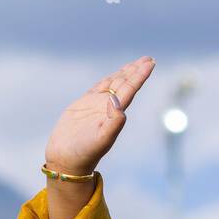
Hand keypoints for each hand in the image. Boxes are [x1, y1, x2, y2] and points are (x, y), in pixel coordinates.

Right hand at [44, 55, 156, 176]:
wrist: (68, 159)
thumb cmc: (85, 152)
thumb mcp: (101, 139)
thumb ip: (113, 123)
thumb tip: (119, 104)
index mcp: (115, 113)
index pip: (130, 89)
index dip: (140, 75)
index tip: (150, 63)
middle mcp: (108, 107)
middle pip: (125, 83)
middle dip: (136, 71)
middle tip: (149, 59)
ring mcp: (96, 105)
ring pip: (113, 84)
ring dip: (124, 74)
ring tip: (135, 64)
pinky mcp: (84, 105)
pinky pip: (99, 88)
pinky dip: (108, 80)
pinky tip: (114, 76)